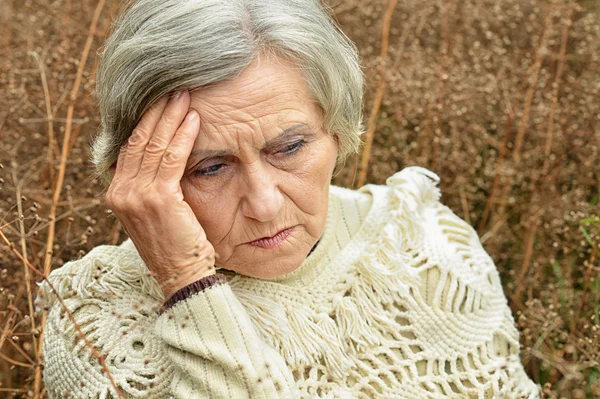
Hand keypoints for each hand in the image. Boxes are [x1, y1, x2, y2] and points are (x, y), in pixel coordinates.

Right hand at [105, 90, 215, 299]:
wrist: (182, 275)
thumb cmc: (176, 244)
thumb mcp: (157, 213)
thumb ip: (153, 186)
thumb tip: (164, 158)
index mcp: (119, 194)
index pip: (130, 148)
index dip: (146, 121)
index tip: (161, 101)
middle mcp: (121, 192)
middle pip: (139, 141)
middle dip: (158, 112)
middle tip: (174, 88)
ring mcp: (136, 195)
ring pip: (153, 145)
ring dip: (171, 117)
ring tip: (185, 95)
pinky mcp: (158, 198)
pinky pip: (171, 158)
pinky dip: (183, 136)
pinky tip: (194, 119)